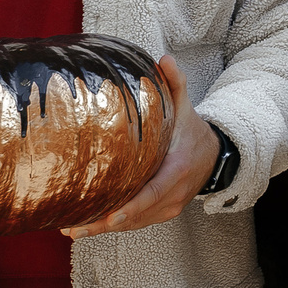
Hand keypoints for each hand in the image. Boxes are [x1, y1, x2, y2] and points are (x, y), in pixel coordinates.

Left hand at [64, 57, 218, 238]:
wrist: (215, 156)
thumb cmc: (192, 131)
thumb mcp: (185, 107)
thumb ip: (175, 84)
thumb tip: (163, 58)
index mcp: (177, 169)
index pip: (153, 192)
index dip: (132, 207)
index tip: (110, 215)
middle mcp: (175, 193)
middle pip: (137, 215)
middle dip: (105, 224)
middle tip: (73, 228)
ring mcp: (170, 206)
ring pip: (135, 223)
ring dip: (104, 228)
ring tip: (72, 229)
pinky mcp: (164, 213)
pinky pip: (138, 223)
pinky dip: (114, 226)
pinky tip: (89, 226)